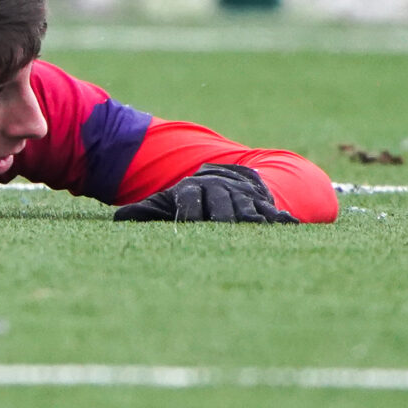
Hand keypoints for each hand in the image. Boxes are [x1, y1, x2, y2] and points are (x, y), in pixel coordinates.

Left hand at [113, 162, 297, 222]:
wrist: (229, 175)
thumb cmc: (193, 197)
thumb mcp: (168, 201)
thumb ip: (145, 211)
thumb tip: (117, 220)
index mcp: (195, 189)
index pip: (191, 199)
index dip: (190, 212)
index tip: (187, 224)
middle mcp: (221, 190)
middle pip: (223, 208)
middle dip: (223, 219)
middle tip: (222, 231)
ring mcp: (245, 197)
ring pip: (248, 211)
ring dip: (251, 221)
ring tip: (253, 230)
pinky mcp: (265, 206)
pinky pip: (275, 213)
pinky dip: (282, 219)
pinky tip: (289, 224)